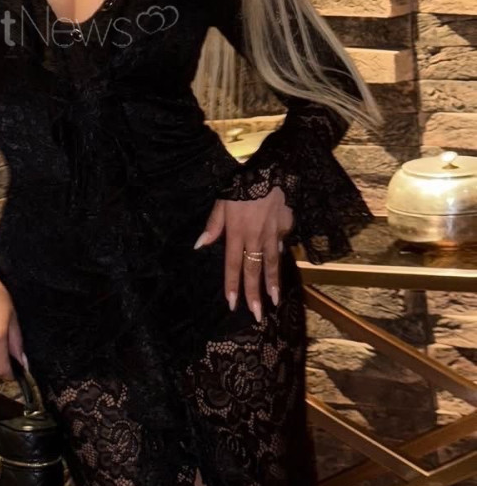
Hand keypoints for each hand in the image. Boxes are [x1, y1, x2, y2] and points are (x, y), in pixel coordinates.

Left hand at [195, 187, 293, 321]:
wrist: (270, 171)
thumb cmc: (240, 187)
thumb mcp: (221, 203)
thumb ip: (213, 226)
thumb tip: (200, 245)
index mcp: (237, 233)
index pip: (233, 265)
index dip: (233, 285)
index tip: (233, 304)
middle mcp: (255, 238)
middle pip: (254, 270)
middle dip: (255, 294)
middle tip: (258, 314)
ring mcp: (272, 234)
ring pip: (272, 263)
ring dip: (273, 283)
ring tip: (275, 300)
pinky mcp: (285, 227)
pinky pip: (281, 244)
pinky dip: (280, 256)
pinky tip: (279, 264)